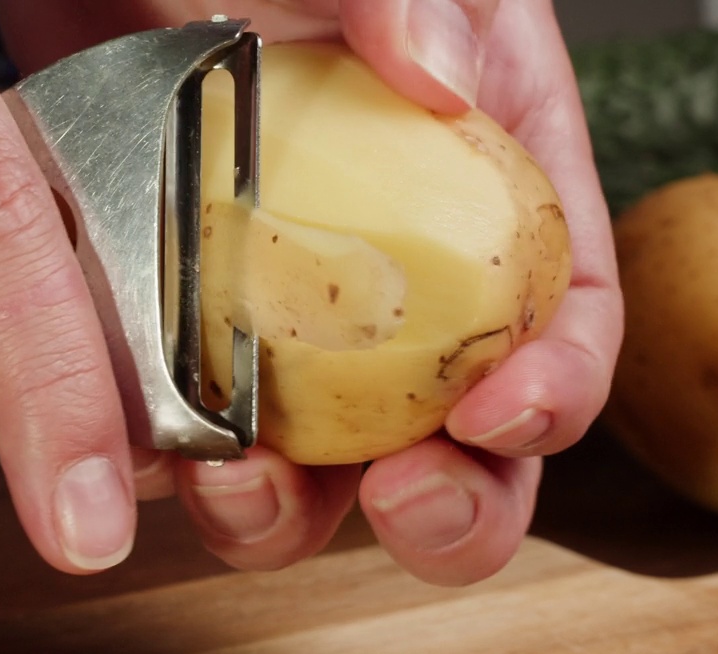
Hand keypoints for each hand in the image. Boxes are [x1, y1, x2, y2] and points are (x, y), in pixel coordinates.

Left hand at [0, 0, 623, 584]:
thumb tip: (437, 77)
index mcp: (491, 193)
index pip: (568, 318)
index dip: (559, 389)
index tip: (497, 414)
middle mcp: (405, 281)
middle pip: (464, 438)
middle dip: (454, 504)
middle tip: (404, 501)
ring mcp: (294, 322)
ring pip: (326, 469)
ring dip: (296, 513)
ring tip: (239, 489)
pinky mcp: (191, 338)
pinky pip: (198, 431)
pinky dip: (179, 466)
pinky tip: (149, 451)